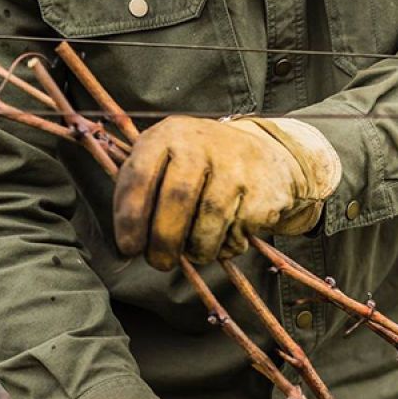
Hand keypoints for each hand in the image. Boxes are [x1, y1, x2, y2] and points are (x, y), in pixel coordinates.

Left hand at [113, 116, 340, 269]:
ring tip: (195, 254)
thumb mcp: (170, 156)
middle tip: (160, 263)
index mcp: (170, 135)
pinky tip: (226, 237)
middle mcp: (204, 146)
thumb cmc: (205, 164)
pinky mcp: (262, 193)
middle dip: (164, 241)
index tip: (128, 248)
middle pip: (176, 200)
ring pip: (209, 222)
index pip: (140, 175)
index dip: (130, 217)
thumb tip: (129, 241)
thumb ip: (145, 186)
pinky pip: (237, 233)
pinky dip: (227, 247)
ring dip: (197, 250)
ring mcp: (237, 169)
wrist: (269, 154)